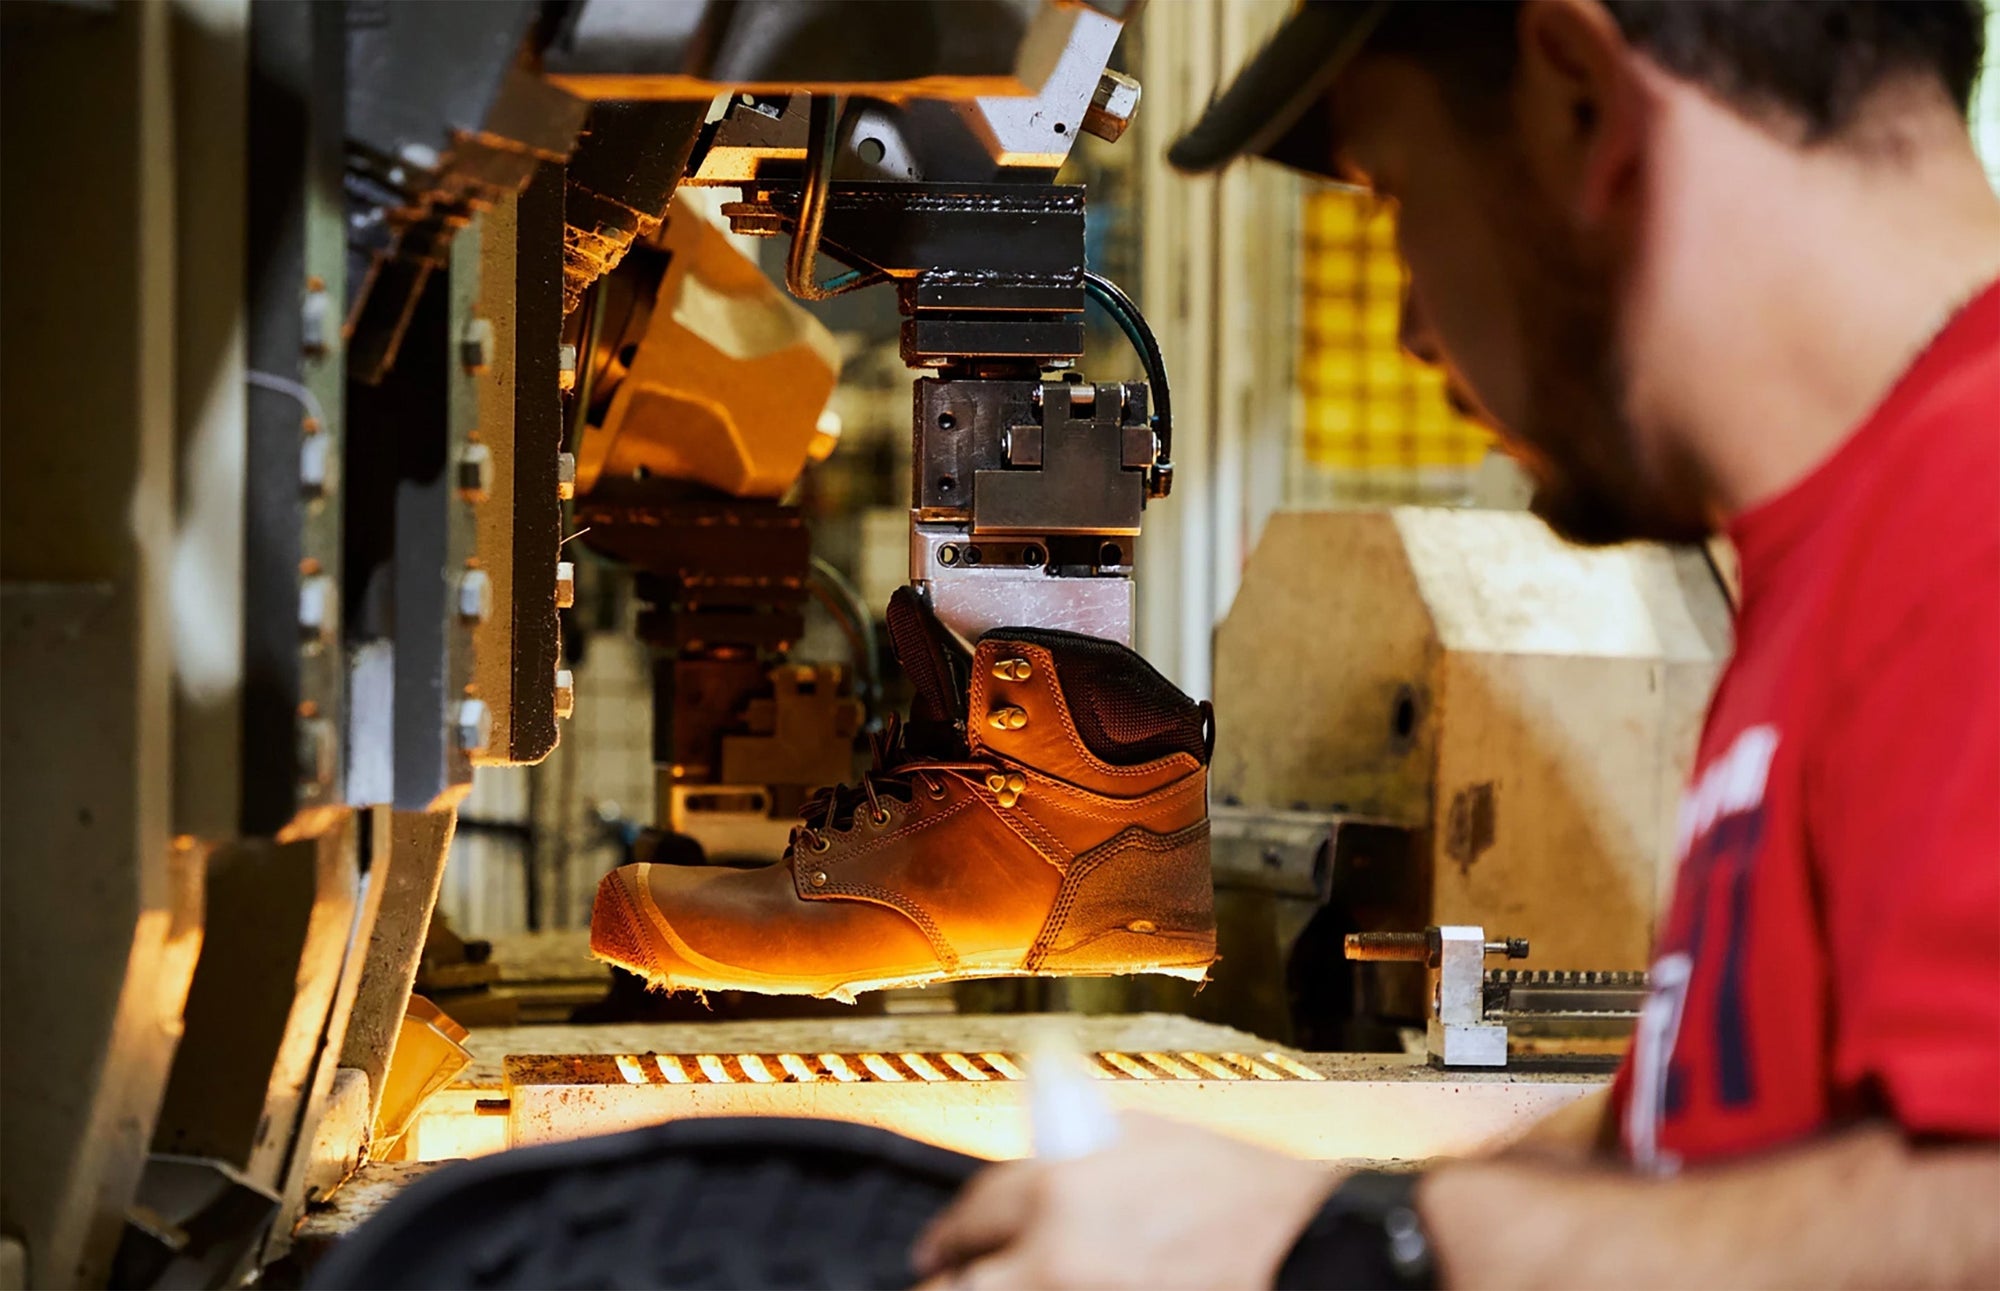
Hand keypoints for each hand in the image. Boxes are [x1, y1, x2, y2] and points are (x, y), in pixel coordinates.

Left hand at [912, 1113, 1341, 1289]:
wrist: (1297, 1232)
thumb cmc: (1224, 1177)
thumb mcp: (1134, 1133)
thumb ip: (1066, 1153)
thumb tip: (1020, 1180)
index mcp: (1056, 1189)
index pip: (967, 1222)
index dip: (946, 1238)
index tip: (938, 1250)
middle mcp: (1057, 1256)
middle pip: (959, 1289)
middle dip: (951, 1285)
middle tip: (950, 1283)